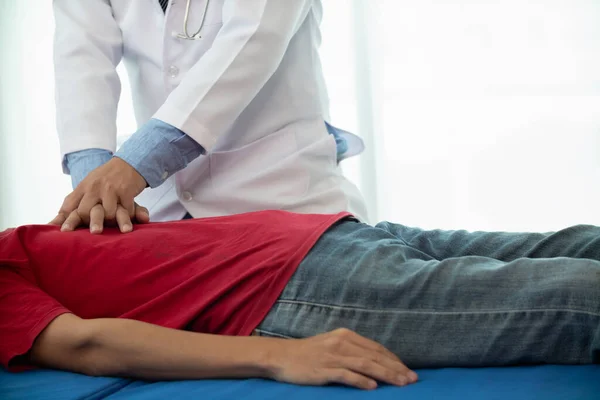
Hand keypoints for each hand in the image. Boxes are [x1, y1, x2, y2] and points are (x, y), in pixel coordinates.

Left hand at [50, 157, 148, 232]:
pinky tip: (129, 218)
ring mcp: (110, 190)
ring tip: (117, 227)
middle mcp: (94, 188)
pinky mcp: (126, 191)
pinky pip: (126, 210)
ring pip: (107, 214)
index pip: (69, 206)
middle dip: (90, 224)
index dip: (66, 220)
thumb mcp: (88, 184)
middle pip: (85, 212)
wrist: (128, 163)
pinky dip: (128, 216)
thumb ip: (75, 200)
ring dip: (112, 221)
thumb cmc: (106, 177)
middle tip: (95, 232)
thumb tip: (57, 219)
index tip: (64, 231)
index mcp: (83, 187)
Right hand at [266, 328, 417, 389]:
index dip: (394, 359)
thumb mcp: (331, 344)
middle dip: (396, 368)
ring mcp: (332, 356)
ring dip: (386, 374)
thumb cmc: (307, 353)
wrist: (280, 356)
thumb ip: (351, 350)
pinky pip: (346, 375)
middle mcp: (341, 343)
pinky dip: (361, 381)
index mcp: (345, 336)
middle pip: (374, 356)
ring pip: (365, 365)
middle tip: (412, 379)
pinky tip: (373, 387)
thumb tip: (374, 362)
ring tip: (401, 383)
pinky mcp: (323, 369)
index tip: (407, 370)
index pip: (376, 348)